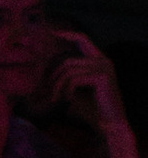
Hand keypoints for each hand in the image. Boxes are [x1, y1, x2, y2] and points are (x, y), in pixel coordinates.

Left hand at [44, 25, 139, 157]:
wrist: (109, 125)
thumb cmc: (91, 109)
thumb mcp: (75, 89)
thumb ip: (67, 76)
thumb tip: (47, 68)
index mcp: (99, 60)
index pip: (82, 39)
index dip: (67, 34)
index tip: (51, 32)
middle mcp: (104, 60)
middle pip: (67, 61)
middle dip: (54, 77)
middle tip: (48, 93)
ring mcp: (104, 67)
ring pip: (68, 71)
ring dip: (57, 87)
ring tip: (56, 100)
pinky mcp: (102, 77)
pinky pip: (73, 79)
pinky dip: (65, 90)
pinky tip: (67, 100)